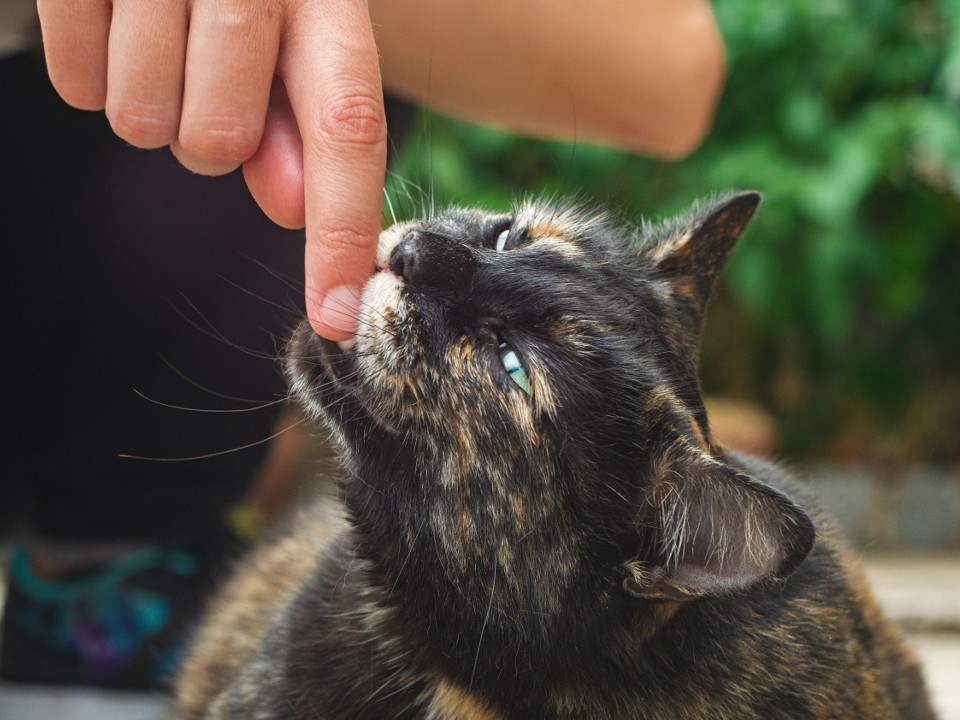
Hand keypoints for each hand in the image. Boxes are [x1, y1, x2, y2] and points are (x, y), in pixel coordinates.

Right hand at [37, 0, 386, 339]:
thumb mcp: (293, 27)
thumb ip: (299, 117)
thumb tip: (293, 206)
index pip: (348, 125)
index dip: (341, 231)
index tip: (336, 316)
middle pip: (217, 140)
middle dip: (209, 134)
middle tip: (205, 69)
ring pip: (142, 120)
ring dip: (149, 102)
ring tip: (159, 31)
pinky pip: (76, 83)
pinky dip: (91, 69)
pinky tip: (113, 15)